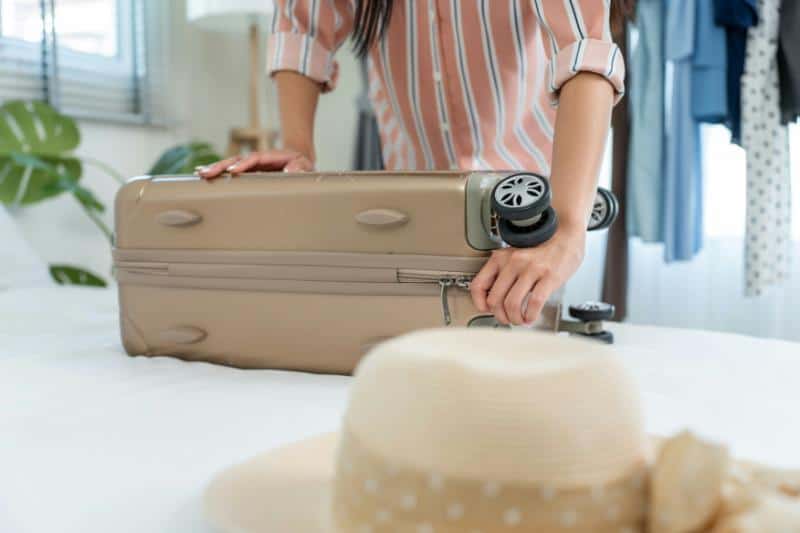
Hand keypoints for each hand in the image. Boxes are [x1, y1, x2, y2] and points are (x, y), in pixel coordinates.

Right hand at [196, 149, 314, 179]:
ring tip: (200, 174)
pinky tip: (204, 175)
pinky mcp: (247, 169)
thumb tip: (289, 172)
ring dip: (215, 169)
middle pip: (236, 160)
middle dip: (221, 167)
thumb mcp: (304, 165)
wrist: (298, 158)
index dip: (243, 165)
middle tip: (207, 173)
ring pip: (229, 164)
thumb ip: (298, 168)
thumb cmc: (301, 164)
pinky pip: (230, 170)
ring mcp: (250, 164)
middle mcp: (256, 159)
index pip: (254, 159)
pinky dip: (217, 172)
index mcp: (269, 157)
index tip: (233, 171)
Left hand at [470, 226, 585, 325]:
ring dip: (515, 318)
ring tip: (520, 320)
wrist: (566, 234)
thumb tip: (494, 300)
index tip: (486, 310)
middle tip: (507, 319)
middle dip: (500, 316)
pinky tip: (531, 317)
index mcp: (501, 257)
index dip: (480, 303)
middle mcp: (513, 262)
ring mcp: (531, 269)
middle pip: (495, 299)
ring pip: (512, 304)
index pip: (478, 285)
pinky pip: (534, 303)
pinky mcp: (549, 276)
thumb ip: (503, 274)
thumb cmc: (541, 247)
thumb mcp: (514, 256)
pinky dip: (531, 316)